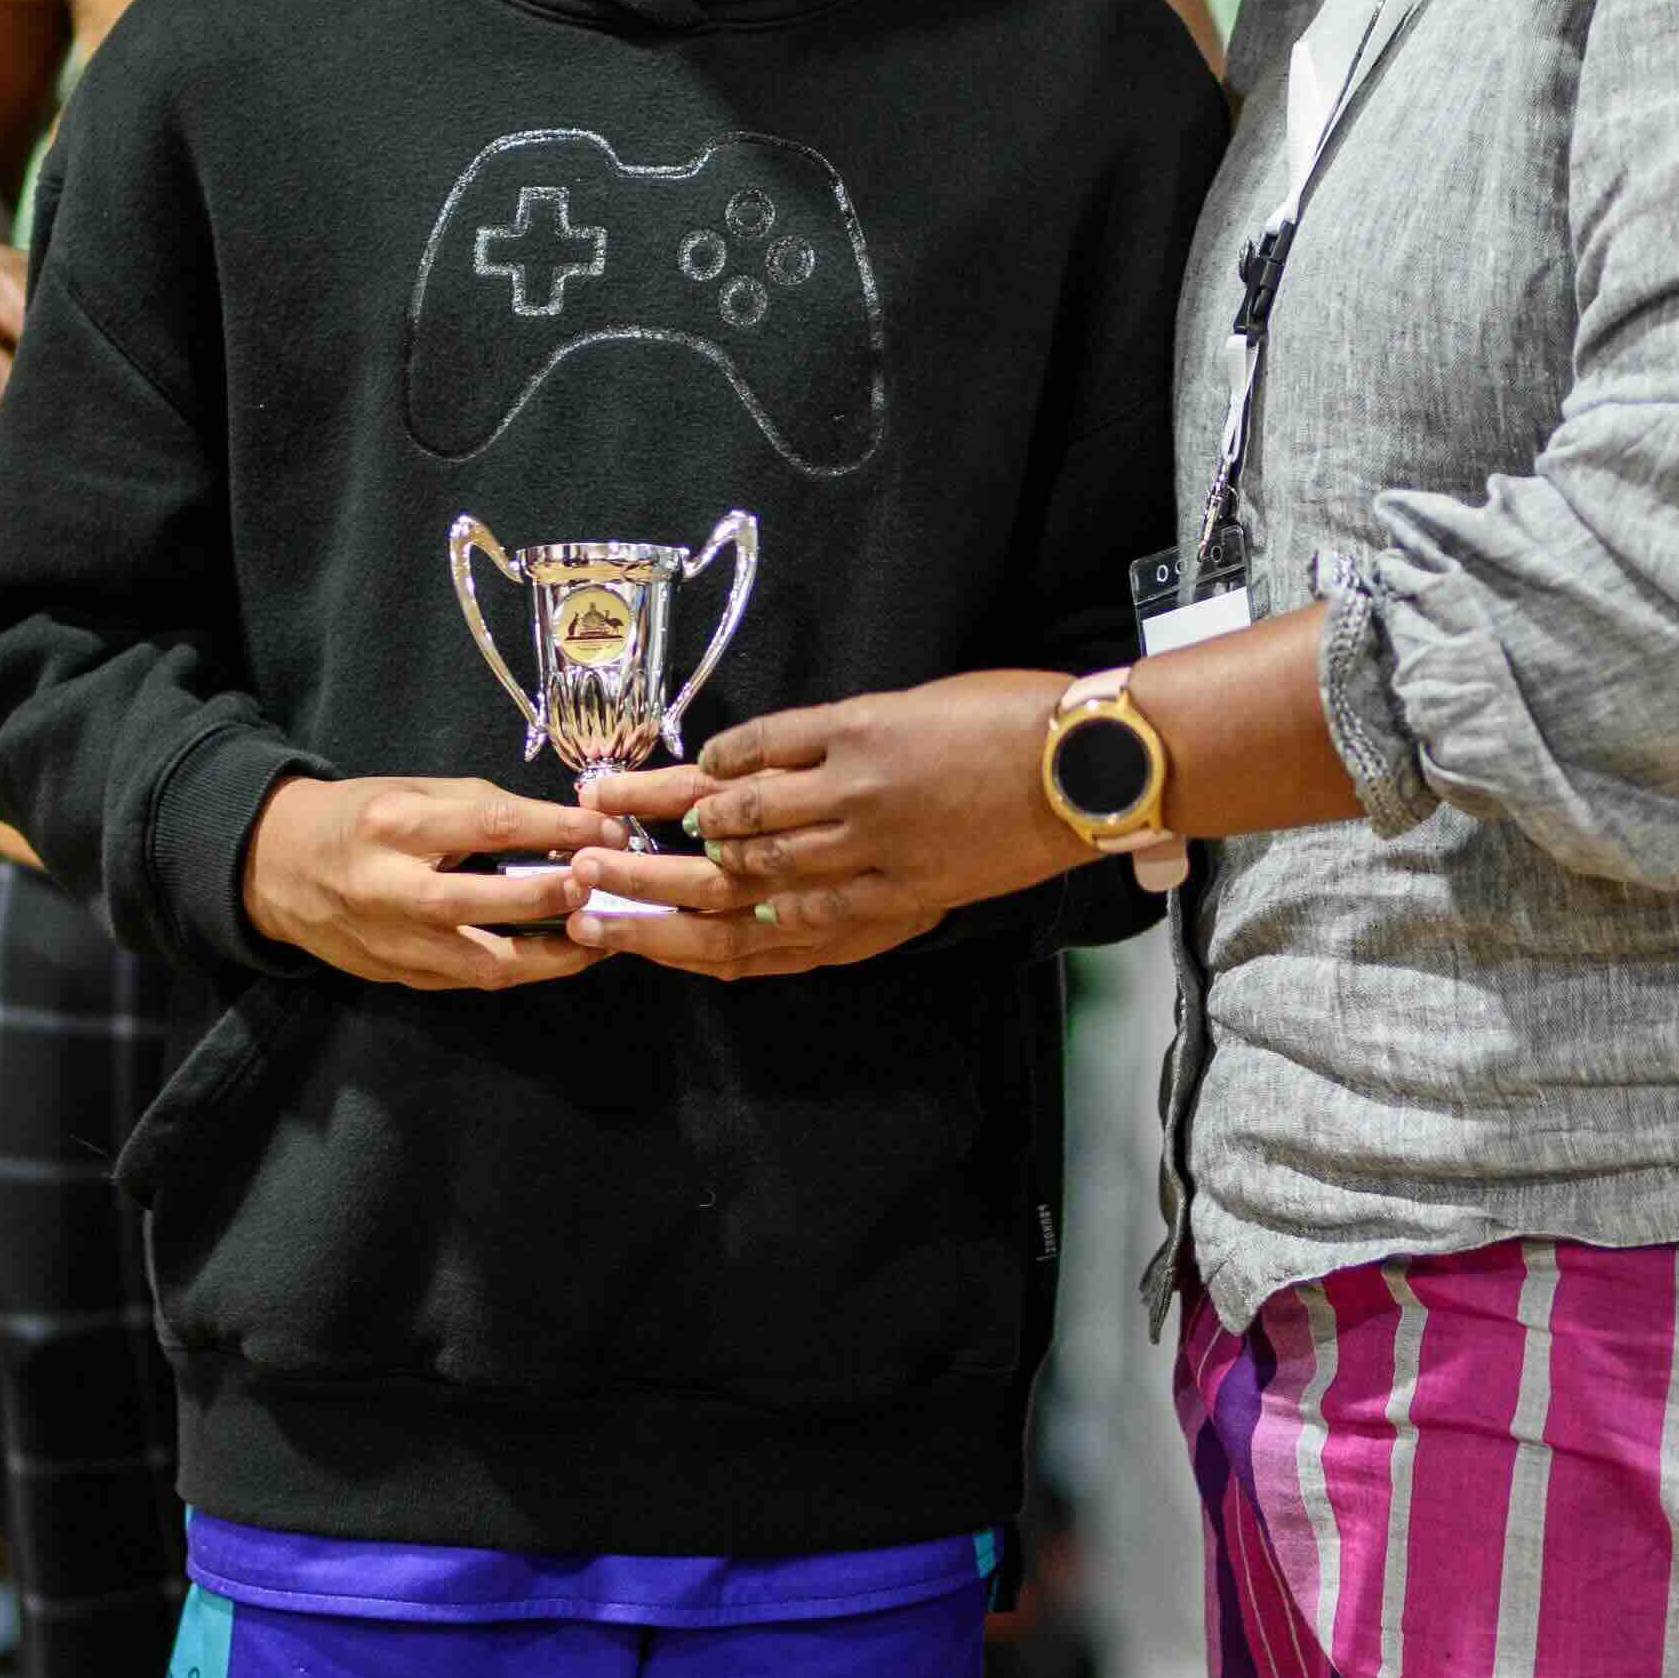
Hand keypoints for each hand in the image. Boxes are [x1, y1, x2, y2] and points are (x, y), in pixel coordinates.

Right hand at [243, 770, 607, 990]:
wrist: (275, 868)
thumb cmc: (357, 819)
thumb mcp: (411, 792)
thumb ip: (481, 809)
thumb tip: (563, 827)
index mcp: (394, 826)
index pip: (490, 825)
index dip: (557, 827)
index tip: (609, 827)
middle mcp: (390, 889)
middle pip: (484, 902)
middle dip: (554, 896)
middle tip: (606, 883)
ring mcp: (393, 943)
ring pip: (485, 963)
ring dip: (554, 954)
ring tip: (602, 935)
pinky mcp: (399, 977)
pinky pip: (472, 980)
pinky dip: (522, 969)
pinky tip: (560, 954)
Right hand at [564, 670, 1086, 979]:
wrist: (1093, 766)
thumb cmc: (1034, 831)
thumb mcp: (955, 886)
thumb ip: (879, 894)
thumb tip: (810, 901)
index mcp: (880, 911)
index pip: (762, 942)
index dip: (686, 944)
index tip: (630, 940)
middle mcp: (855, 864)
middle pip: (730, 886)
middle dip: (650, 883)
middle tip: (585, 876)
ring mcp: (854, 797)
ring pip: (737, 818)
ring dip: (665, 814)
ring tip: (605, 809)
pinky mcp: (861, 733)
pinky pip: (771, 749)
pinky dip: (726, 757)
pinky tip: (696, 762)